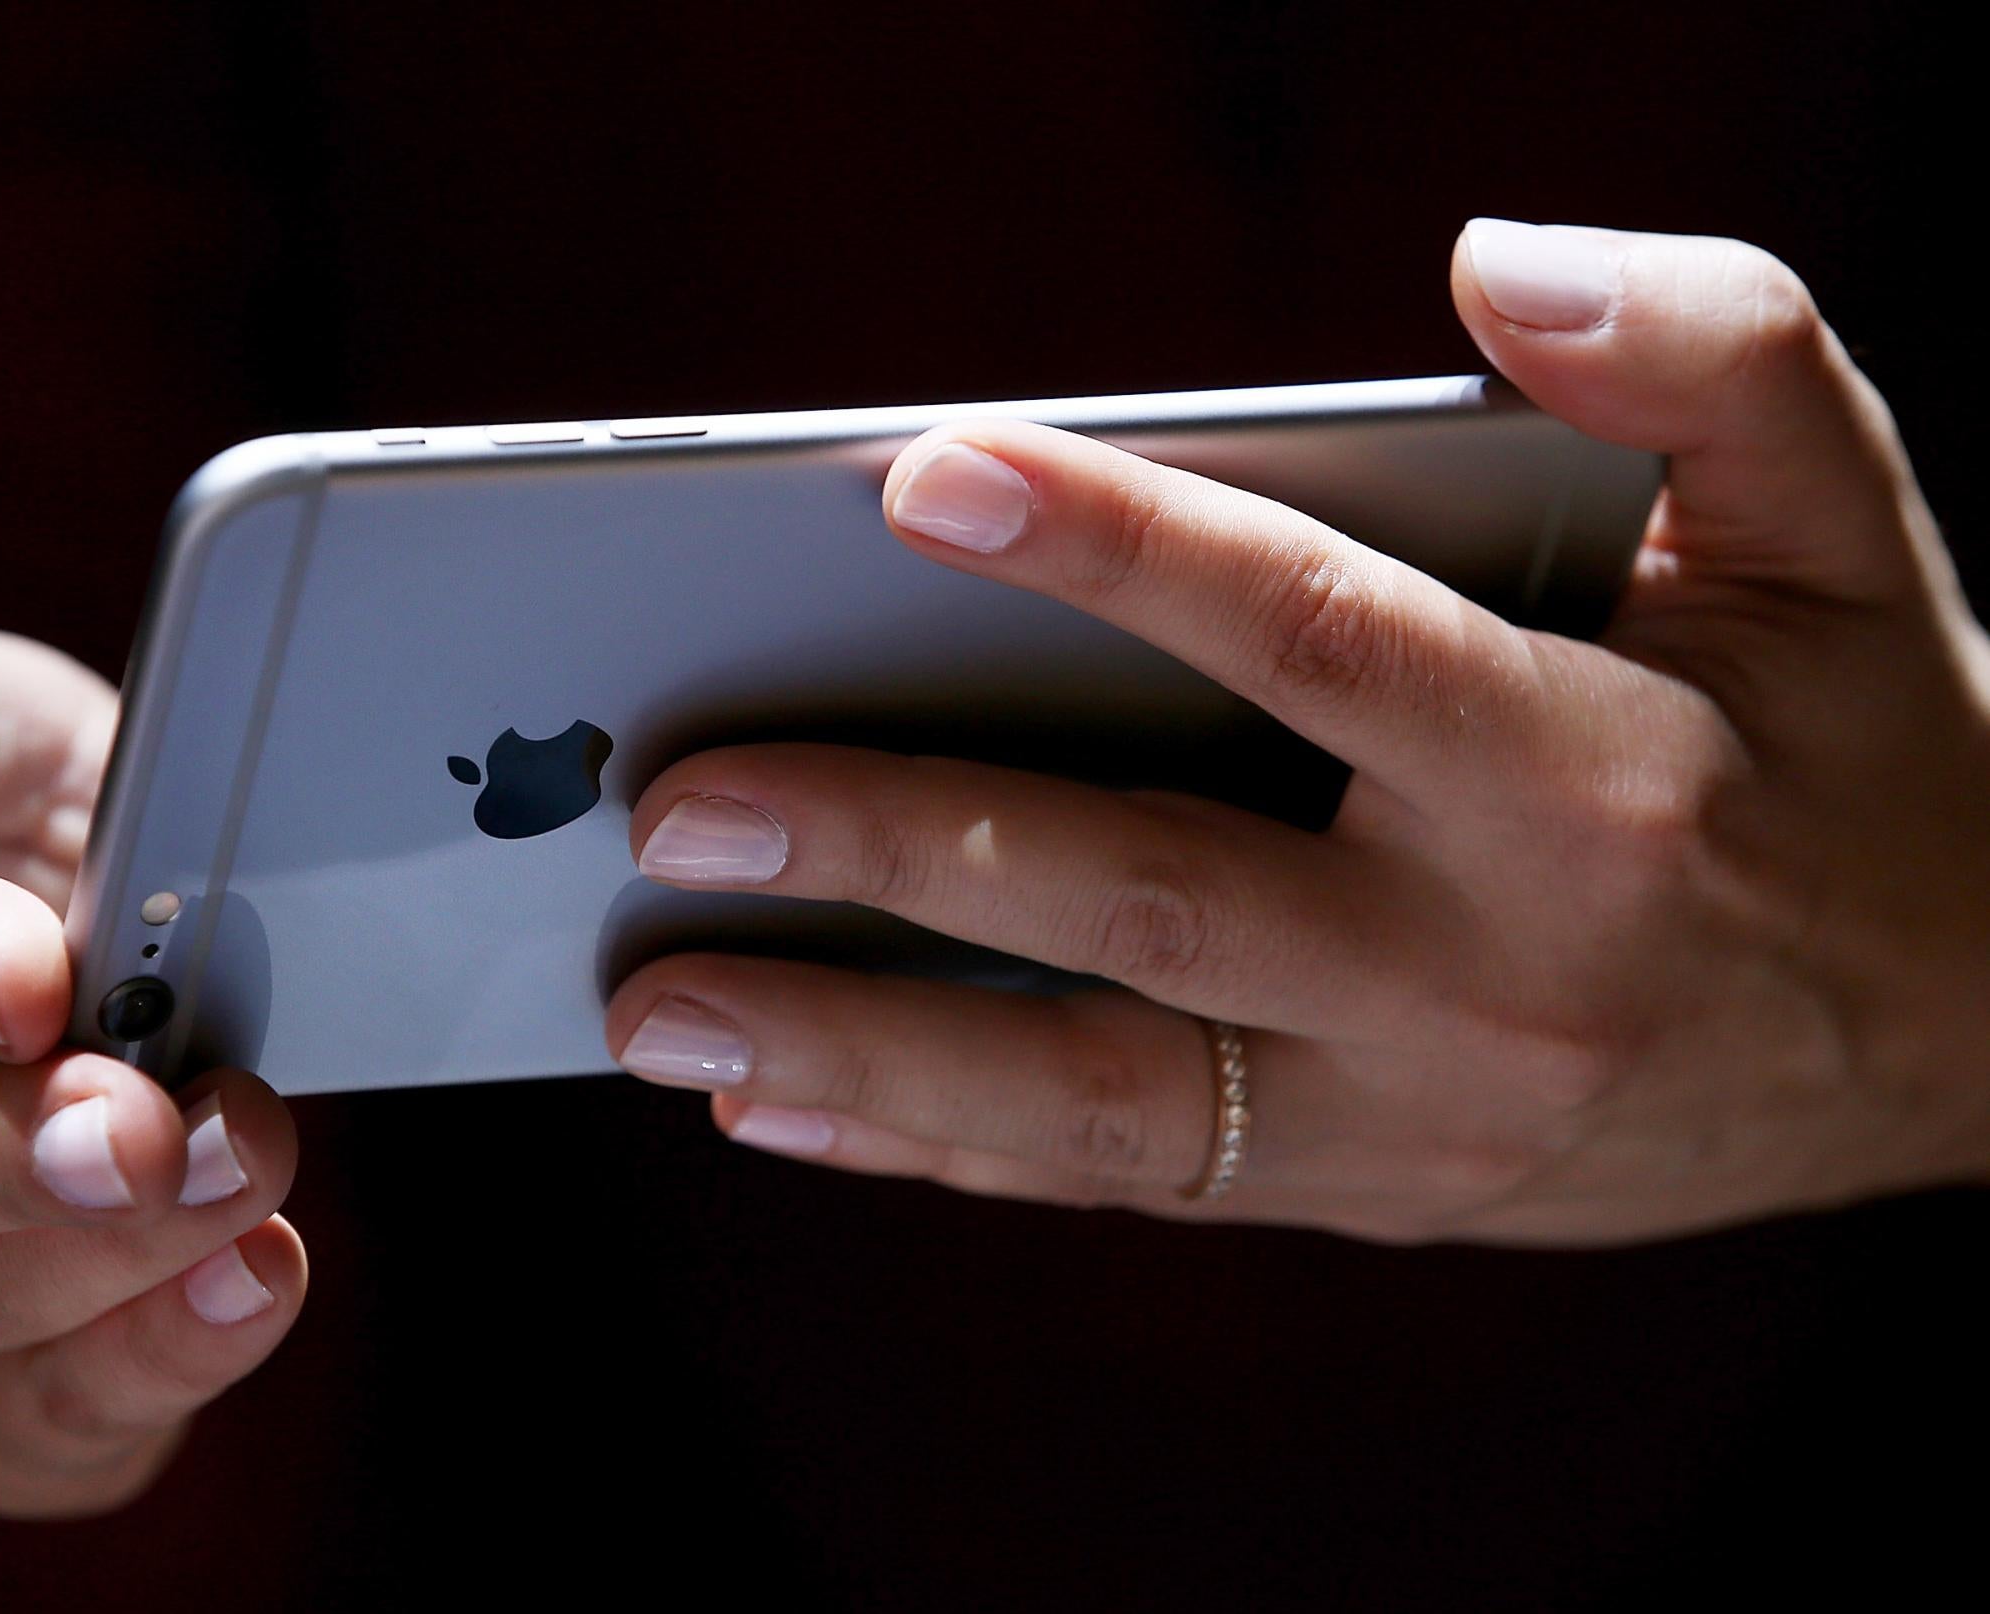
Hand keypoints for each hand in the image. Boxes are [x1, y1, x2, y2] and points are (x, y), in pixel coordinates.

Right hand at [0, 591, 307, 1515]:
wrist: (115, 1001)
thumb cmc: (38, 854)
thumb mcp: (0, 735)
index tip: (33, 972)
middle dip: (13, 1146)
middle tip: (146, 1121)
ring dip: (120, 1248)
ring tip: (252, 1170)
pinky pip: (38, 1414)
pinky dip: (158, 1359)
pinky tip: (258, 1282)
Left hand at [607, 220, 1989, 1243]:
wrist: (1963, 1035)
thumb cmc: (1859, 744)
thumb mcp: (1848, 523)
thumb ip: (1710, 351)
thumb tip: (1492, 259)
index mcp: (1589, 770)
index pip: (1314, 638)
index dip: (1114, 548)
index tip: (913, 481)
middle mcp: (1484, 964)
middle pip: (1148, 899)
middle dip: (899, 847)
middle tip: (680, 806)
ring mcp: (1413, 1111)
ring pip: (1102, 1097)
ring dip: (865, 1052)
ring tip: (663, 1008)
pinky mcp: (1369, 1191)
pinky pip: (1129, 1182)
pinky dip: (946, 1151)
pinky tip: (790, 1108)